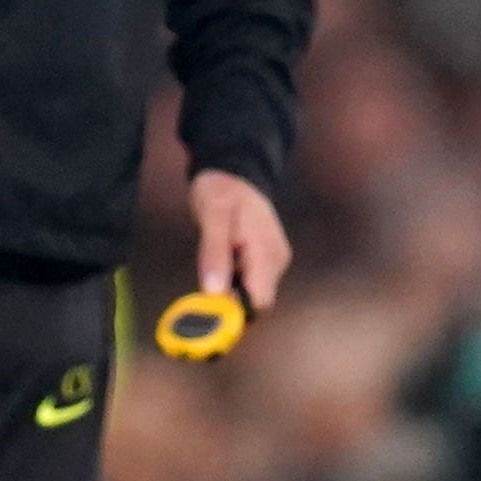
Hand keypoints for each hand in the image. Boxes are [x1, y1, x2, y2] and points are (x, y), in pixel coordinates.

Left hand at [189, 169, 290, 309]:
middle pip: (255, 300)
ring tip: (213, 266)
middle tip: (205, 284)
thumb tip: (213, 292)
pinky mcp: (263, 260)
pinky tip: (219, 266)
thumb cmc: (222, 190)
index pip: (259, 300)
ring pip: (251, 292)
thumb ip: (214, 254)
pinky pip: (249, 281)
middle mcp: (275, 261)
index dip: (235, 309)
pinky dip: (232, 281)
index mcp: (266, 251)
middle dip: (229, 300)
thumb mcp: (212, 216)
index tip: (209, 308)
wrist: (233, 172)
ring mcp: (271, 261)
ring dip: (229, 289)